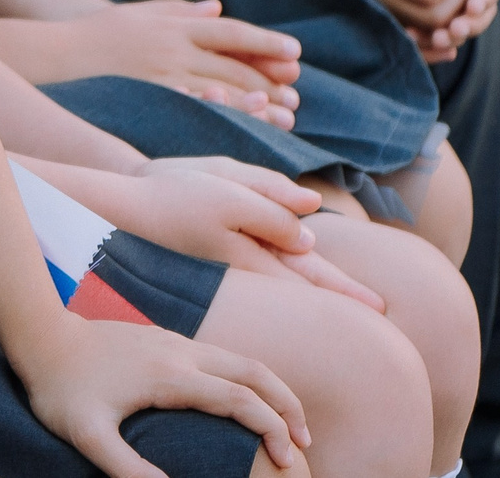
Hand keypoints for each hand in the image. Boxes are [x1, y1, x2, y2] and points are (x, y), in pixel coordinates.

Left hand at [24, 317, 308, 476]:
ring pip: (238, 358)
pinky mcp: (163, 339)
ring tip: (285, 422)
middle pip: (253, 370)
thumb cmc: (59, 388)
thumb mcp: (85, 434)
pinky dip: (246, 377)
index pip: (239, 398)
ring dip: (270, 387)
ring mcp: (173, 341)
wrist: (38, 334)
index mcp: (170, 375)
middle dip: (286, 404)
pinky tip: (242, 400)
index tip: (287, 459)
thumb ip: (124, 466)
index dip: (271, 427)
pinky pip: (220, 356)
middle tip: (305, 441)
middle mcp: (180, 351)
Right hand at [62, 0, 302, 126]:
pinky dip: (225, 118)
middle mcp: (174, 50)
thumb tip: (216, 7)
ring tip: (284, 116)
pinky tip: (245, 128)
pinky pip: (196, 111)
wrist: (58, 56)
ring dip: (257, 104)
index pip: (231, 33)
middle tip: (295, 94)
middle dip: (269, 79)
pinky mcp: (152, 101)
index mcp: (175, 26)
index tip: (295, 54)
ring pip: (222, 91)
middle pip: (232, 65)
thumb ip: (180, 9)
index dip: (265, 43)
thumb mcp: (141, 12)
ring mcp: (164, 78)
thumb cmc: (99, 32)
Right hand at [109, 159, 385, 309]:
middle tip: (380, 309)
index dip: (346, 289)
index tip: (381, 309)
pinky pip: (261, 259)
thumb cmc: (171, 194)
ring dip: (315, 280)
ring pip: (284, 267)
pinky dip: (285, 267)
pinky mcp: (215, 246)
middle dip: (340, 290)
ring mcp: (229, 255)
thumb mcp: (227, 190)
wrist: (118, 206)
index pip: (311, 273)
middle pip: (303, 275)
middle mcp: (246, 259)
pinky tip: (292, 265)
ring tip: (346, 290)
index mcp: (254, 251)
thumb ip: (272, 207)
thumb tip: (313, 229)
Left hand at [374, 0, 499, 55]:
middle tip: (452, 32)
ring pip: (457, 27)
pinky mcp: (413, 12)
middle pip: (480, 10)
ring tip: (435, 39)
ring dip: (451, 37)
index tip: (472, 7)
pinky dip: (426, 42)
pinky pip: (429, 34)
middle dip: (472, 23)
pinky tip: (411, 40)